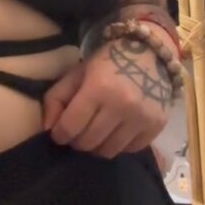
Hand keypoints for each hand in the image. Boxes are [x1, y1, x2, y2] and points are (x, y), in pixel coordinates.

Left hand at [42, 36, 171, 158]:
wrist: (150, 53)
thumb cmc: (108, 62)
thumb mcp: (77, 73)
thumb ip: (56, 98)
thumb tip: (47, 127)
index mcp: (98, 88)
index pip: (71, 126)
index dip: (60, 134)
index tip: (59, 132)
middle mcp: (122, 105)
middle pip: (89, 142)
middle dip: (77, 141)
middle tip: (77, 132)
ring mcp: (142, 117)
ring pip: (109, 151)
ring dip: (97, 146)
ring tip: (96, 132)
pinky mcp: (157, 126)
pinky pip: (131, 150)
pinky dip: (119, 145)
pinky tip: (116, 131)